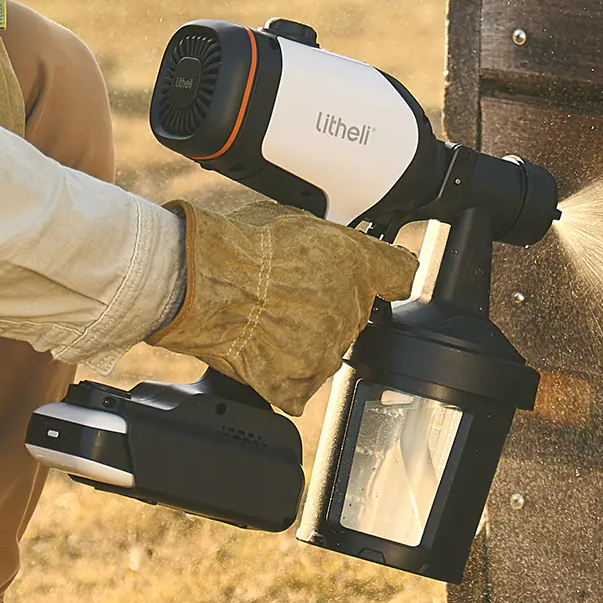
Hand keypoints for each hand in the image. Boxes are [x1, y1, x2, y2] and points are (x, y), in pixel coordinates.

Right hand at [152, 194, 419, 414]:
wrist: (201, 283)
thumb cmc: (237, 247)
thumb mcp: (290, 220)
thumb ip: (322, 241)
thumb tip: (319, 246)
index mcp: (359, 265)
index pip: (400, 274)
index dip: (385, 275)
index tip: (377, 278)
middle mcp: (351, 310)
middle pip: (354, 314)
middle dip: (327, 304)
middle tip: (286, 292)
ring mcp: (327, 351)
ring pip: (326, 349)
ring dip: (304, 339)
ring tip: (264, 317)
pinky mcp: (298, 383)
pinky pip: (298, 383)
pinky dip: (281, 372)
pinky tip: (259, 347)